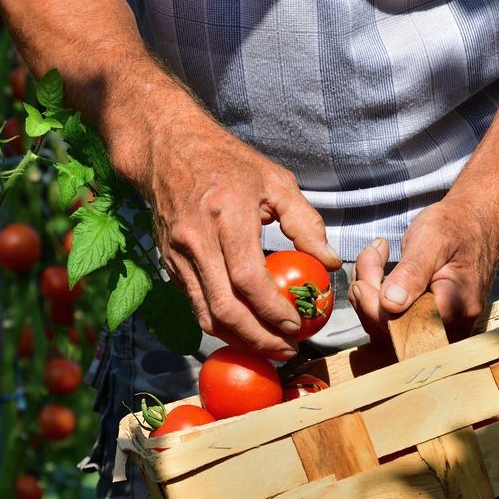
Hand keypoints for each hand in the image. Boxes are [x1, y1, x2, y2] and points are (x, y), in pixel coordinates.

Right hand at [139, 120, 340, 358]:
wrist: (167, 149)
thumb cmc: (228, 162)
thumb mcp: (276, 181)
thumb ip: (306, 223)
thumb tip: (331, 264)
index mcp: (227, 215)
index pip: (248, 278)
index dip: (271, 310)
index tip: (295, 326)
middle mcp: (197, 239)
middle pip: (225, 307)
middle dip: (258, 338)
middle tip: (286, 349)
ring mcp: (178, 255)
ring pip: (206, 314)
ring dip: (238, 340)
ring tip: (268, 348)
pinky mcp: (169, 264)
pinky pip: (196, 304)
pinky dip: (220, 325)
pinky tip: (244, 329)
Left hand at [348, 195, 498, 341]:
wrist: (476, 223)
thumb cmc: (457, 225)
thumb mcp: (432, 240)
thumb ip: (412, 272)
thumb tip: (389, 304)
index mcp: (456, 309)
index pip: (402, 326)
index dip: (373, 305)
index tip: (365, 273)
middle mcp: (450, 328)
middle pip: (390, 330)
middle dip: (368, 295)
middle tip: (371, 254)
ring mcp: (439, 329)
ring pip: (385, 327)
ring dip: (368, 294)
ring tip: (375, 255)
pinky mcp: (427, 323)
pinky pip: (392, 321)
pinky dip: (375, 298)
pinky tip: (377, 270)